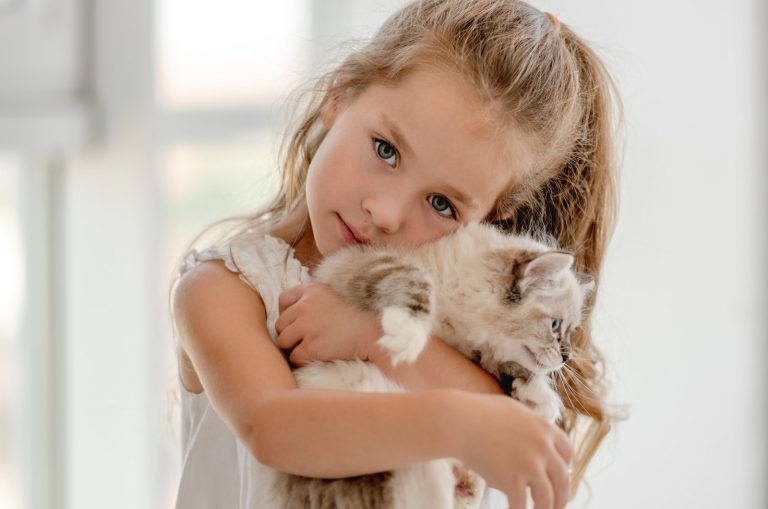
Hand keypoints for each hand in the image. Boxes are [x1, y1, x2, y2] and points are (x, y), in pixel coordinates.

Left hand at [275, 283, 382, 366]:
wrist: (376, 332)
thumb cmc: (361, 315)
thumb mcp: (337, 293)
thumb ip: (317, 297)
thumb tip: (299, 309)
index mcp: (312, 291)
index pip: (283, 300)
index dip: (287, 314)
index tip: (298, 322)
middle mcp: (305, 306)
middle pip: (280, 324)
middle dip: (290, 333)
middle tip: (305, 339)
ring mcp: (307, 326)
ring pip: (283, 341)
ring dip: (293, 347)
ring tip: (311, 349)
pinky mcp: (311, 346)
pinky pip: (294, 357)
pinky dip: (302, 360)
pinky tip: (317, 357)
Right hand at [457, 392, 573, 508]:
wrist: (458, 420)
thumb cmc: (478, 411)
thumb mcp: (513, 410)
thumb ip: (528, 425)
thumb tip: (533, 436)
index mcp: (544, 428)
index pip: (567, 452)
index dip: (565, 467)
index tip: (558, 477)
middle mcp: (543, 447)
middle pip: (563, 480)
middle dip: (561, 497)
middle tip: (556, 507)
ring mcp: (529, 464)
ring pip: (546, 498)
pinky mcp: (512, 480)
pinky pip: (521, 505)